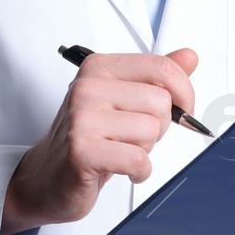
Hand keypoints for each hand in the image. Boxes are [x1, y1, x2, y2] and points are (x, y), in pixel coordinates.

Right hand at [1, 49, 197, 234]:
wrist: (46, 178)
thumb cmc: (88, 139)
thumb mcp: (123, 101)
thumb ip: (156, 78)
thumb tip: (189, 57)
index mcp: (100, 67)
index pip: (161, 67)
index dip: (184, 92)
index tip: (184, 108)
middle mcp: (88, 87)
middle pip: (161, 102)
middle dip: (159, 127)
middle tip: (134, 137)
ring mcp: (82, 118)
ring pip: (151, 130)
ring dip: (145, 149)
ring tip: (122, 151)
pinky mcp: (82, 151)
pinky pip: (137, 159)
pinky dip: (139, 171)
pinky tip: (124, 169)